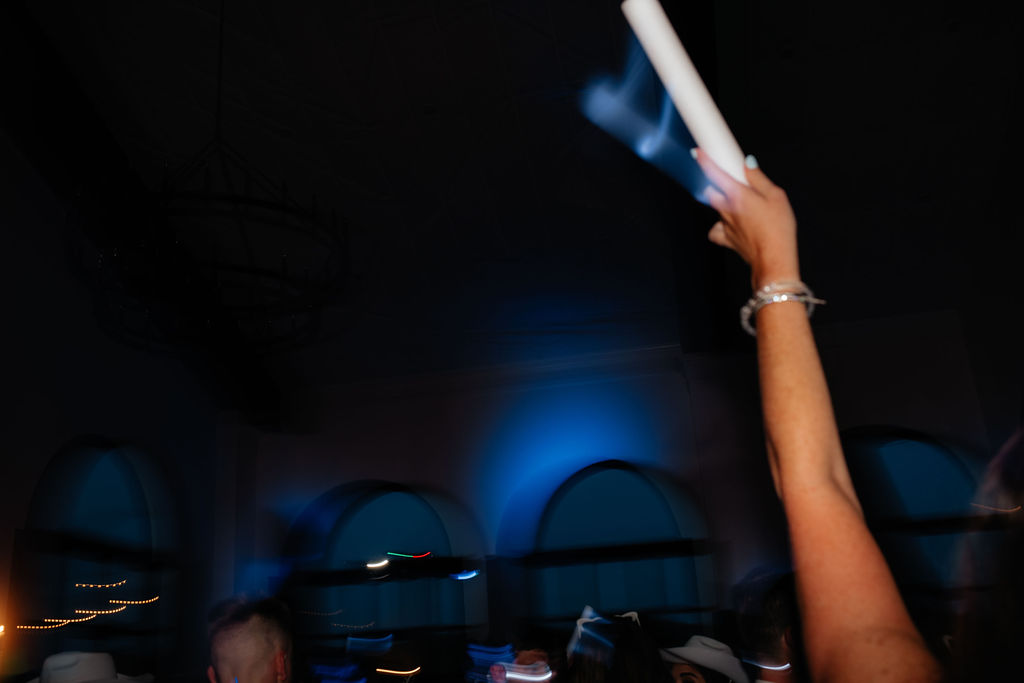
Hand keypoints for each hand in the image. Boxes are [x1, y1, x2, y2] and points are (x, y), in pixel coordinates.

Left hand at [692, 149, 800, 287]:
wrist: (773, 259)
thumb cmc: (778, 229)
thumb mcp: (776, 196)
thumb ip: (758, 179)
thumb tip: (747, 164)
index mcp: (738, 195)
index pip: (715, 174)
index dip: (704, 161)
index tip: (697, 153)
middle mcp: (727, 210)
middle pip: (711, 192)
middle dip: (717, 185)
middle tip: (733, 184)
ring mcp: (725, 225)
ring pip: (715, 210)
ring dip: (723, 204)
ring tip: (741, 207)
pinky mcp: (726, 240)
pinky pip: (716, 230)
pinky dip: (720, 226)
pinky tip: (731, 226)